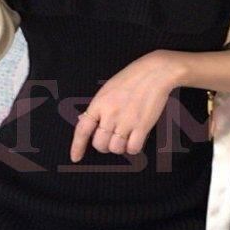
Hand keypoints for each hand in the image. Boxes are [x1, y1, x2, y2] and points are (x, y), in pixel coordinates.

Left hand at [69, 51, 186, 161]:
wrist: (155, 72)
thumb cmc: (132, 78)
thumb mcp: (107, 89)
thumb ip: (97, 107)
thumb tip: (84, 119)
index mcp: (98, 104)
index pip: (83, 129)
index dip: (77, 146)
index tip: (75, 158)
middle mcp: (110, 114)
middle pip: (100, 144)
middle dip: (104, 146)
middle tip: (112, 139)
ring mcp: (126, 121)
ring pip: (116, 148)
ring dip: (120, 147)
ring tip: (126, 137)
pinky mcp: (142, 125)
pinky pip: (133, 148)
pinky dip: (133, 148)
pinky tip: (136, 139)